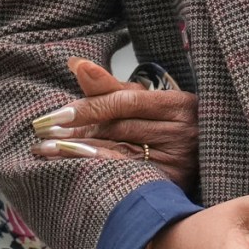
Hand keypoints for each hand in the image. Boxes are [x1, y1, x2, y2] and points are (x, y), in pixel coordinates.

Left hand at [29, 58, 198, 192]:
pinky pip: (124, 174)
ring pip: (119, 151)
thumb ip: (110, 86)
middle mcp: (182, 132)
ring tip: (47, 149)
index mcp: (180, 104)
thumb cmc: (169, 126)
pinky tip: (71, 167)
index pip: (125, 102)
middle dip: (77, 130)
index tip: (57, 114)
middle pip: (119, 127)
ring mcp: (178, 161)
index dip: (88, 106)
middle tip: (44, 132)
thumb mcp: (147, 102)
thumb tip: (76, 64)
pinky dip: (96, 168)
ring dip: (79, 151)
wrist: (203, 159)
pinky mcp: (170, 183)